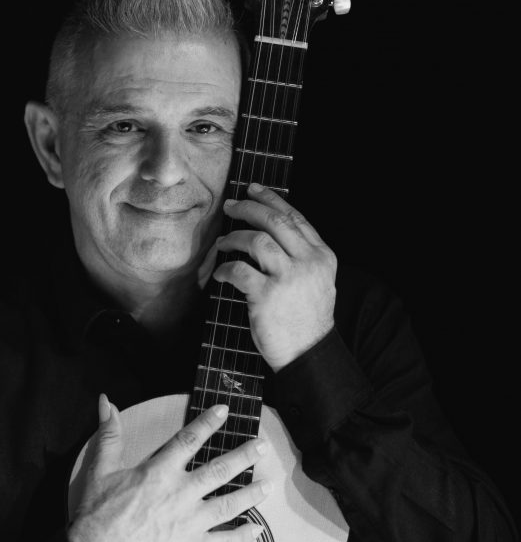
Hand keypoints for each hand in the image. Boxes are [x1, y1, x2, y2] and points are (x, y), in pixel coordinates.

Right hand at [68, 396, 270, 541]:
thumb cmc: (97, 513)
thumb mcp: (100, 469)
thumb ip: (110, 434)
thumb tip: (106, 402)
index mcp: (159, 472)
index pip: (190, 439)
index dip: (208, 422)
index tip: (224, 411)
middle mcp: (180, 494)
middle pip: (220, 470)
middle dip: (244, 455)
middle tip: (262, 446)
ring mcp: (189, 523)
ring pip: (229, 504)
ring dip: (252, 493)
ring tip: (268, 484)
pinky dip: (243, 537)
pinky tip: (257, 530)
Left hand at [213, 183, 336, 371]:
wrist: (308, 352)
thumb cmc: (306, 317)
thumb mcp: (316, 280)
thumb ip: (301, 254)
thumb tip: (269, 228)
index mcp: (322, 255)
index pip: (295, 217)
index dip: (272, 199)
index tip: (253, 189)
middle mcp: (308, 262)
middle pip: (275, 222)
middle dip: (248, 208)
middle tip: (230, 206)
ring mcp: (287, 278)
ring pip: (256, 240)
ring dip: (234, 238)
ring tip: (222, 243)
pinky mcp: (266, 296)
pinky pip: (239, 270)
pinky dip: (225, 269)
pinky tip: (219, 275)